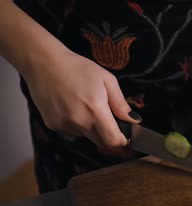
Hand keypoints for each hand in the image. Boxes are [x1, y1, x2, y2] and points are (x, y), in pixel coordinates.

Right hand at [23, 49, 140, 148]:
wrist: (44, 63)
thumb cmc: (77, 68)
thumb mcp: (107, 80)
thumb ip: (121, 103)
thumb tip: (133, 120)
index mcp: (96, 110)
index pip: (113, 141)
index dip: (122, 142)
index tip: (126, 138)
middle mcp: (79, 122)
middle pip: (101, 142)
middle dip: (109, 136)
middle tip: (108, 121)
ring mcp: (64, 125)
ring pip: (86, 136)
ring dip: (91, 129)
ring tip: (85, 107)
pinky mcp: (52, 125)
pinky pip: (71, 132)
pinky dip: (76, 125)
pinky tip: (72, 108)